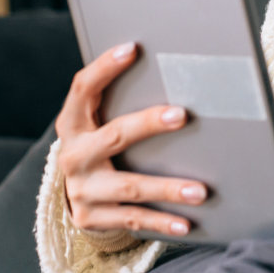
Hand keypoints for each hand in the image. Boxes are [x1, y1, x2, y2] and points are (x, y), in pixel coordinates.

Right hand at [54, 41, 207, 238]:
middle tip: (182, 115)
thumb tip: (175, 70)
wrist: (72, 195)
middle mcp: (73, 155)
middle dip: (148, 124)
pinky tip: (188, 223)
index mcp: (73, 123)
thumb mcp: (97, 122)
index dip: (104, 67)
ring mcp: (81, 189)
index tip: (132, 49)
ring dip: (168, 188)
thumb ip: (119, 101)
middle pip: (115, 136)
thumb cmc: (99, 145)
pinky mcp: (92, 217)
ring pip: (130, 187)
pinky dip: (162, 222)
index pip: (83, 88)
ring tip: (201, 191)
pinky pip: (133, 220)